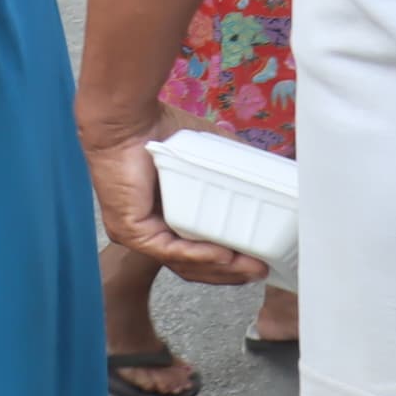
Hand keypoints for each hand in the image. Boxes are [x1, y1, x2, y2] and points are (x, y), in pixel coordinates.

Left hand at [82, 130, 264, 287]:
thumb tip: (266, 174)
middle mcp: (152, 229)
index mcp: (167, 216)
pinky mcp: (131, 231)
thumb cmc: (160, 131)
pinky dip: (199, 255)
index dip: (228, 261)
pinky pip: (168, 251)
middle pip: (194, 264)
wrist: (129, 122)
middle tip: (258, 271)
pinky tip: (223, 255)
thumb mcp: (209, 155)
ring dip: (220, 268)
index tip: (256, 261)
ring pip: (184, 263)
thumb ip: (233, 169)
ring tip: (249, 266)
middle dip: (230, 273)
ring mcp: (139, 233)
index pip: (199, 250)